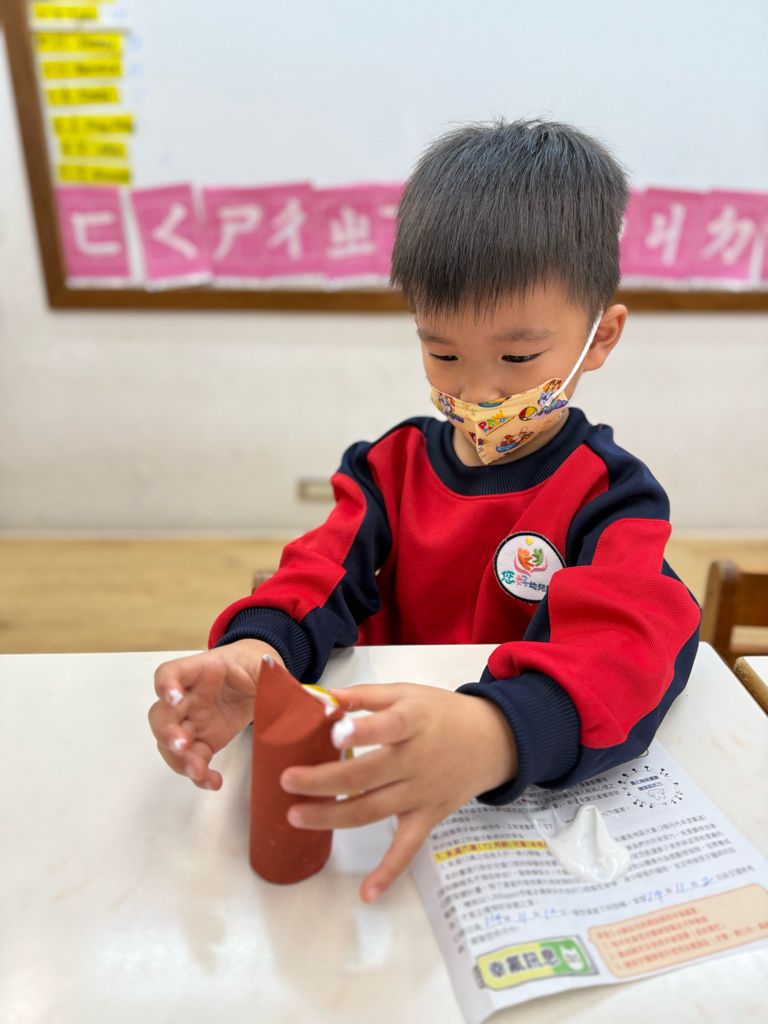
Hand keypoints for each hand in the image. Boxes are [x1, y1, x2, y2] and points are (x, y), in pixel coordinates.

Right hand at [149, 639, 281, 789]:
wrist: (259, 677)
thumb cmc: (256, 665)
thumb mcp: (266, 666)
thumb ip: (275, 678)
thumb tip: (301, 697)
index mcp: (202, 670)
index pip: (170, 673)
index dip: (166, 685)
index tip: (174, 698)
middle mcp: (189, 697)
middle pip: (161, 713)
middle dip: (166, 731)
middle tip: (181, 744)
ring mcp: (194, 721)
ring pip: (170, 742)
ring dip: (178, 758)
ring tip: (197, 771)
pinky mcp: (205, 741)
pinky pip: (193, 760)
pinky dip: (198, 774)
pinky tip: (212, 782)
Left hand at [280, 683, 517, 902]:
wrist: (492, 740)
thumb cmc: (441, 713)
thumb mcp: (407, 693)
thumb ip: (365, 696)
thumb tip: (321, 698)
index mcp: (413, 721)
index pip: (388, 727)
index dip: (361, 731)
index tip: (333, 734)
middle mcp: (418, 759)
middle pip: (367, 775)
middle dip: (324, 780)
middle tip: (288, 780)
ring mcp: (422, 793)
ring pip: (373, 810)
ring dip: (333, 818)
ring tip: (297, 816)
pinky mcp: (428, 817)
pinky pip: (407, 848)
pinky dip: (389, 872)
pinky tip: (367, 893)